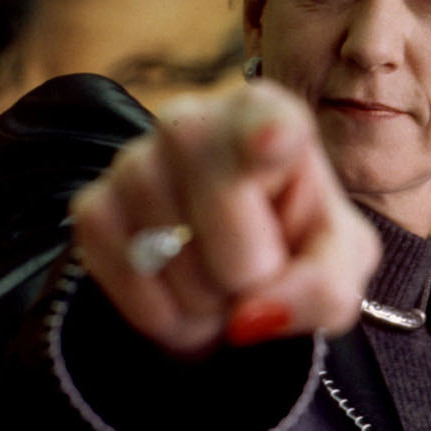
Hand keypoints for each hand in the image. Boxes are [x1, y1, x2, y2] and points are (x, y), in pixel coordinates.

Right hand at [70, 81, 380, 357]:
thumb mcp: (338, 265)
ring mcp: (132, 160)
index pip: (265, 116)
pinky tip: (182, 294)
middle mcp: (191, 121)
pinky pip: (126, 277)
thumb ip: (322, 288)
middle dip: (246, 265)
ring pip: (168, 248)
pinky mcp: (92, 208)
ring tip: (220, 280)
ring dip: (205, 297)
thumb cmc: (298, 245)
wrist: (231, 274)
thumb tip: (249, 318)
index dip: (267, 134)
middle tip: (257, 270)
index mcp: (266, 112)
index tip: (274, 141)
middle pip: (219, 199)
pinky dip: (163, 313)